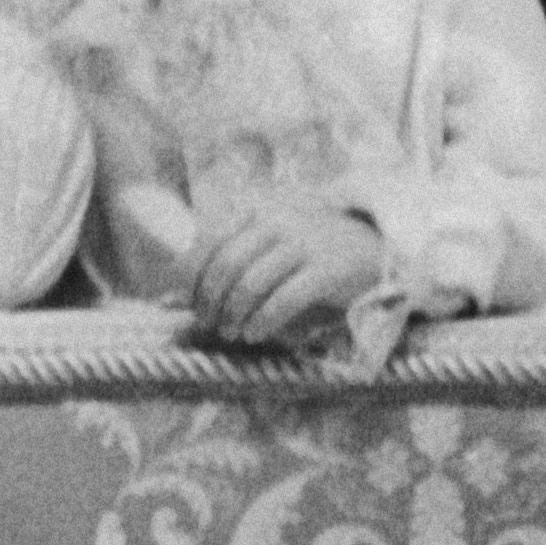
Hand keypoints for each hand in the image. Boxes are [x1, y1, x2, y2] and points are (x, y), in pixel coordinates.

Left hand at [190, 198, 388, 344]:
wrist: (373, 250)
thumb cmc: (310, 251)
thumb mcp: (268, 243)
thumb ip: (229, 258)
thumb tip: (171, 295)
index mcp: (257, 210)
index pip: (209, 240)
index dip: (192, 276)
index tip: (188, 303)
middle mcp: (277, 220)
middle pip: (226, 265)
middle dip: (211, 301)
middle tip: (209, 325)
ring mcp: (302, 243)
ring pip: (251, 283)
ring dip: (234, 314)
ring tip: (231, 333)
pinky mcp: (325, 270)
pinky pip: (283, 299)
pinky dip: (263, 321)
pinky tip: (255, 334)